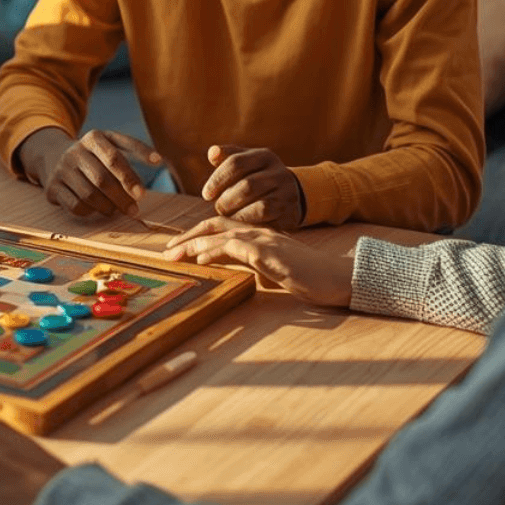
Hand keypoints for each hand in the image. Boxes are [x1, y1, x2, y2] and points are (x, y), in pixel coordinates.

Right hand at [19, 128, 161, 217]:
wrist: (55, 156)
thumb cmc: (95, 154)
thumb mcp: (112, 143)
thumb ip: (134, 149)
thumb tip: (158, 161)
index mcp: (93, 138)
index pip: (114, 158)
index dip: (130, 176)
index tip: (143, 193)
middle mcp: (74, 152)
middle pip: (102, 180)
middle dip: (122, 197)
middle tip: (135, 209)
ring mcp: (61, 170)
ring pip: (89, 195)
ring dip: (108, 207)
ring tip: (118, 209)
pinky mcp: (52, 188)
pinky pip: (76, 206)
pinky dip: (91, 211)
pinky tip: (98, 208)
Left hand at [163, 216, 353, 307]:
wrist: (338, 278)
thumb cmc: (309, 277)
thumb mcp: (273, 270)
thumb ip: (254, 265)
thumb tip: (234, 270)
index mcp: (259, 235)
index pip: (220, 228)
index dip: (196, 236)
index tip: (176, 249)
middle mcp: (259, 232)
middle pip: (214, 226)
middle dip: (187, 237)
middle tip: (167, 251)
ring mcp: (265, 241)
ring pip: (222, 234)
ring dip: (194, 244)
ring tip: (174, 255)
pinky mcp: (271, 254)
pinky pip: (238, 248)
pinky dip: (216, 252)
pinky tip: (201, 260)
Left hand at [201, 144, 304, 226]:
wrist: (291, 195)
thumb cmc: (257, 178)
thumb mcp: (245, 164)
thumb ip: (227, 157)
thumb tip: (212, 153)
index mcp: (264, 156)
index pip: (236, 163)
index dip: (217, 180)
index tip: (207, 195)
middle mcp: (279, 173)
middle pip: (247, 186)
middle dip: (227, 200)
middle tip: (218, 208)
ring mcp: (287, 193)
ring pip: (260, 205)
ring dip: (238, 213)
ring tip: (227, 215)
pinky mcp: (289, 212)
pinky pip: (267, 220)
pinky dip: (248, 221)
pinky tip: (238, 223)